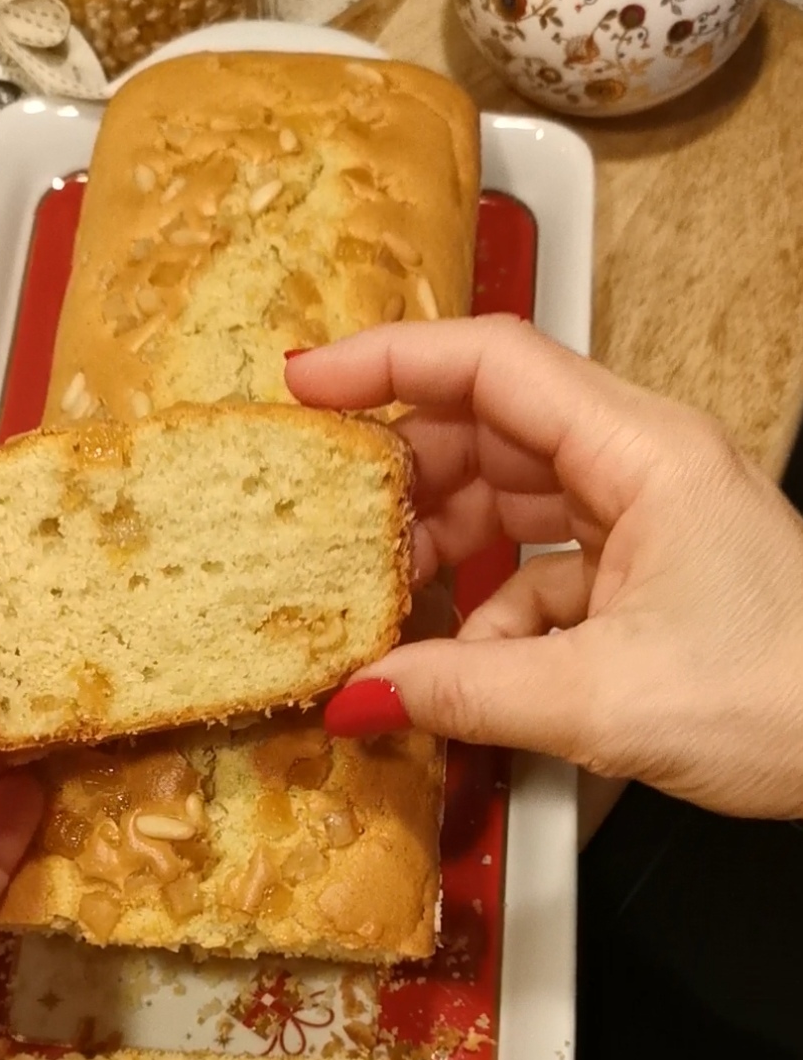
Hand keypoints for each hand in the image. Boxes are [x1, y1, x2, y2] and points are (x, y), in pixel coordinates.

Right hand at [287, 316, 802, 817]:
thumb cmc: (786, 699)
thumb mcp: (604, 698)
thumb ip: (467, 693)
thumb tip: (358, 698)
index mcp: (639, 450)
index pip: (495, 363)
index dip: (390, 359)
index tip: (305, 382)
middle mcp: (637, 464)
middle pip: (489, 428)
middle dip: (404, 470)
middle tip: (325, 514)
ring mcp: (639, 519)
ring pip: (509, 498)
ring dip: (442, 544)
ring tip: (379, 595)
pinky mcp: (640, 574)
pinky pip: (539, 568)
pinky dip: (491, 611)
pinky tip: (464, 666)